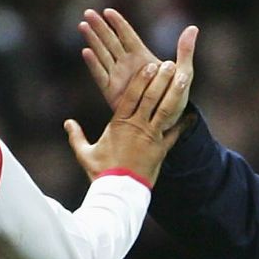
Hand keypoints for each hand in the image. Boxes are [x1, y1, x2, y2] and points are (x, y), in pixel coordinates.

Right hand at [62, 52, 195, 187]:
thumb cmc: (101, 173)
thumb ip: (76, 136)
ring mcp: (151, 138)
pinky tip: (192, 115)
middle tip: (169, 64)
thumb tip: (67, 123)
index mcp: (119, 124)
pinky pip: (174, 135)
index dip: (141, 80)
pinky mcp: (161, 150)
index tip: (148, 65)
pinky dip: (183, 125)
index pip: (131, 97)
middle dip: (161, 80)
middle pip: (151, 99)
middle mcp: (137, 127)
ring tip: (184, 78)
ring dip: (174, 94)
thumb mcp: (85, 154)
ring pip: (165, 111)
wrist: (119, 193)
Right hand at [80, 8, 197, 112]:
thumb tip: (193, 28)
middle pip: (111, 41)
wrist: (166, 122)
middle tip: (88, 12)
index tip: (107, 11)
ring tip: (82, 25)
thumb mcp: (184, 73)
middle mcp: (127, 65)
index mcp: (142, 57)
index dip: (118, 23)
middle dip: (99, 27)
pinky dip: (93, 64)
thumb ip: (185, 51)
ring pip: (102, 54)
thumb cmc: (175, 96)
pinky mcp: (112, 92)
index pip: (127, 36)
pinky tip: (86, 52)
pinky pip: (101, 76)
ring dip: (92, 40)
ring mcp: (118, 77)